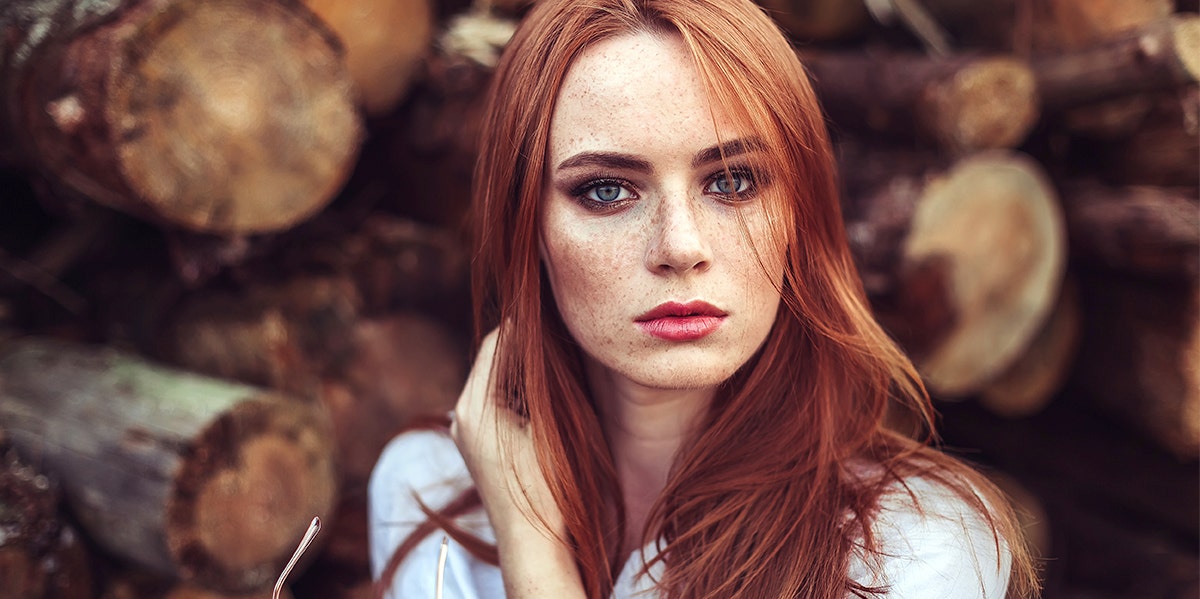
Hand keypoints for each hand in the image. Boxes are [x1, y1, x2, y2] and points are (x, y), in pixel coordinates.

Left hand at [449, 328, 584, 596]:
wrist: (533, 542)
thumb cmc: (546, 485)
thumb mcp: (549, 423)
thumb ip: (540, 377)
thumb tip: (542, 331)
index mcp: (473, 404)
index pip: (496, 342)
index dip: (526, 324)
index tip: (554, 311)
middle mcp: (461, 413)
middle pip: (491, 359)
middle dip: (523, 341)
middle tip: (557, 324)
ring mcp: (465, 430)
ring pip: (493, 378)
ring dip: (520, 364)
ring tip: (555, 349)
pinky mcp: (476, 443)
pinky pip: (493, 400)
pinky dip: (515, 387)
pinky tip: (544, 385)